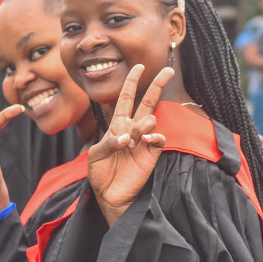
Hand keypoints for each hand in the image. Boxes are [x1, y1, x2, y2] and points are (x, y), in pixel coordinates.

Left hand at [88, 64, 174, 226]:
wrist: (111, 196)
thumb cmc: (101, 174)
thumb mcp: (94, 156)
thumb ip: (107, 142)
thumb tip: (127, 137)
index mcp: (117, 126)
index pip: (126, 99)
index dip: (131, 82)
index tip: (138, 66)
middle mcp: (132, 130)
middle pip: (147, 102)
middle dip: (156, 85)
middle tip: (168, 69)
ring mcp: (143, 141)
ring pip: (150, 120)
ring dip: (142, 124)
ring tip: (134, 137)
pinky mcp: (152, 154)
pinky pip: (158, 139)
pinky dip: (153, 136)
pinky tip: (145, 141)